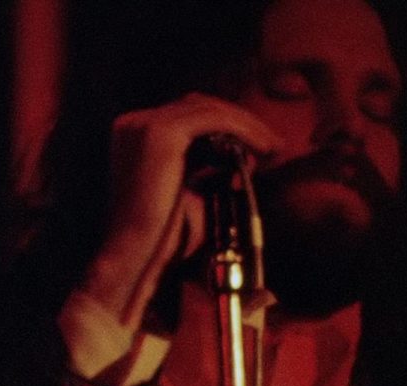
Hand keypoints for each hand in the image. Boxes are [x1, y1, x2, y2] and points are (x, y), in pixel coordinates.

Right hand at [77, 92, 279, 330]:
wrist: (137, 257)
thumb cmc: (163, 238)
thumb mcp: (192, 195)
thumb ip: (213, 172)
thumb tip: (245, 158)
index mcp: (134, 137)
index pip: (187, 118)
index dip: (225, 129)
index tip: (258, 149)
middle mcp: (134, 124)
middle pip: (198, 107)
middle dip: (239, 123)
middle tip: (273, 145)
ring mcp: (144, 125)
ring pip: (208, 109)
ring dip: (245, 126)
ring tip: (273, 148)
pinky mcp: (161, 132)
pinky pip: (214, 119)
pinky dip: (243, 129)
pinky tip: (263, 148)